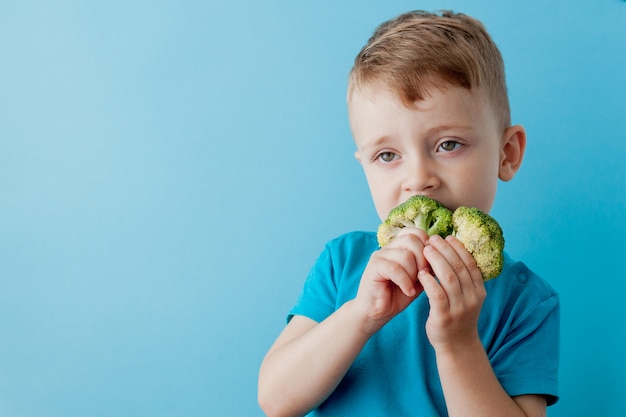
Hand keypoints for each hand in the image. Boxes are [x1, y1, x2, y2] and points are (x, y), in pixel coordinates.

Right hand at [354, 228, 428, 332]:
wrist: (377, 312)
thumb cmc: (397, 295)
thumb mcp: (418, 279)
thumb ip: (427, 266)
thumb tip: (442, 255)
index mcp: (399, 246)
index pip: (417, 232)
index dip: (428, 246)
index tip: (430, 265)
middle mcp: (388, 247)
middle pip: (412, 240)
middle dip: (423, 259)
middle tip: (424, 276)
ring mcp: (379, 255)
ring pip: (405, 255)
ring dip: (413, 273)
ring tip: (412, 286)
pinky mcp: (373, 267)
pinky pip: (394, 268)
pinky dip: (405, 281)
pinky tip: (407, 291)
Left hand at [418, 234, 485, 351]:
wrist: (457, 346)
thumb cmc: (457, 316)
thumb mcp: (466, 297)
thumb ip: (463, 278)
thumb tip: (452, 251)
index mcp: (479, 290)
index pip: (471, 264)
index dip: (459, 248)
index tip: (447, 237)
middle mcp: (472, 298)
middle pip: (459, 267)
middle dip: (445, 250)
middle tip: (432, 239)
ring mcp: (460, 308)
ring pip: (449, 278)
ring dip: (436, 261)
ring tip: (425, 250)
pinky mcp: (445, 317)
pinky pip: (437, 295)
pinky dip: (429, 281)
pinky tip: (421, 272)